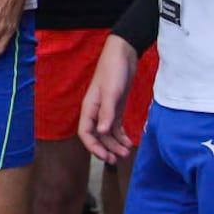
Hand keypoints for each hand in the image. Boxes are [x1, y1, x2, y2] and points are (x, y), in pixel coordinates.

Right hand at [78, 33, 139, 163]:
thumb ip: (106, 113)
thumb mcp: (112, 92)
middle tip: (118, 159)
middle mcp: (96, 110)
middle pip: (97, 136)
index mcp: (89, 107)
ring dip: (115, 144)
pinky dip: (121, 136)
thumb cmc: (114, 70)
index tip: (105, 157)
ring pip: (107, 133)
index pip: (85, 133)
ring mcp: (106, 109)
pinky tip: (128, 142)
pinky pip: (115, 126)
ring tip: (127, 152)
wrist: (124, 53)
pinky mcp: (116, 106)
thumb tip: (101, 133)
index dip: (93, 147)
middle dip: (106, 149)